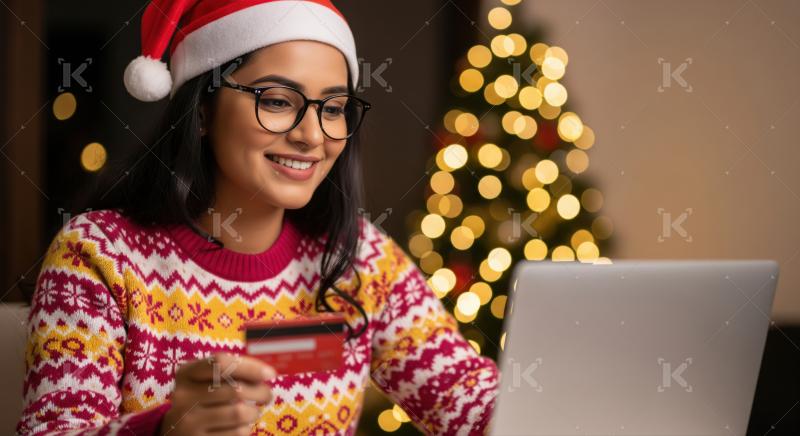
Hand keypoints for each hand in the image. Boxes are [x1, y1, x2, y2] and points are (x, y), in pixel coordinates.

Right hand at [158, 352, 276, 435]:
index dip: (250, 366)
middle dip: (260, 391)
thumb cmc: (200, 399)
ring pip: (239, 412)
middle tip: (267, 395)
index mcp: (186, 374)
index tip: (270, 373)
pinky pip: (236, 433)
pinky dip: (246, 428)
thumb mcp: (204, 380)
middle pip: (235, 389)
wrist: (174, 431)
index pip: (221, 362)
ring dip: (255, 412)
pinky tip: (242, 425)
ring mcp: (188, 422)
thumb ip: (230, 372)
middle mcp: (183, 397)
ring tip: (254, 411)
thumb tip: (266, 373)